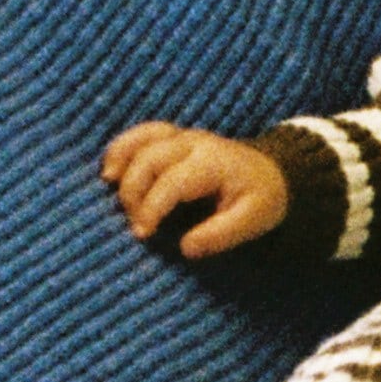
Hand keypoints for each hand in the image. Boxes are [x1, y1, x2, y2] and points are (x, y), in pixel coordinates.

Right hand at [102, 122, 289, 260]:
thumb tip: (185, 248)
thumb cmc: (261, 199)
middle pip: (150, 158)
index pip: (171, 182)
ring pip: (142, 139)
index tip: (142, 234)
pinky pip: (143, 133)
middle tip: (135, 226)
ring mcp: (182, 136)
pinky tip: (109, 168)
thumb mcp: (251, 221)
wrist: (272, 173)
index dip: (151, 208)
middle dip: (133, 192)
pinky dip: (122, 146)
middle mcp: (194, 143)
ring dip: (121, 162)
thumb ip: (220, 235)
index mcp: (213, 162)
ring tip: (108, 186)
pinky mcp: (174, 137)